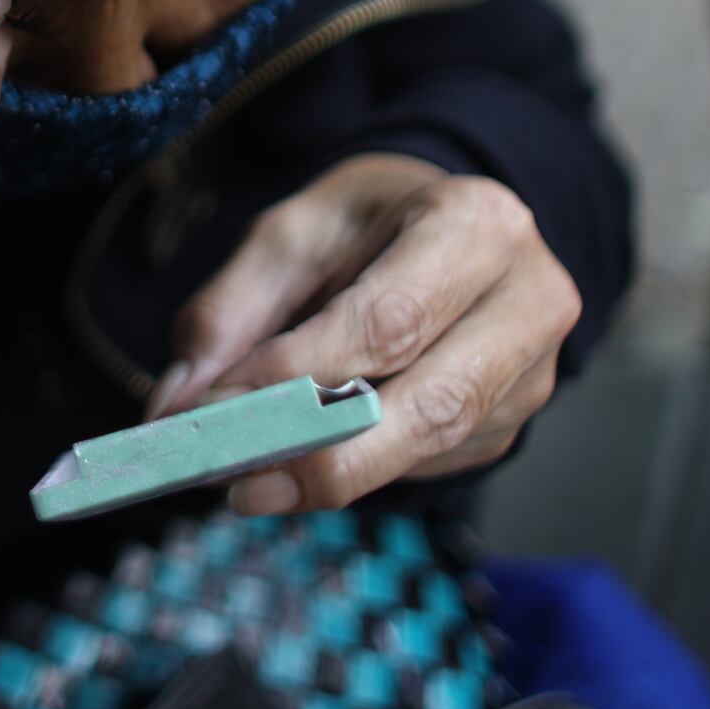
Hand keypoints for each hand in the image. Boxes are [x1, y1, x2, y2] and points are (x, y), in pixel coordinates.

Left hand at [150, 155, 579, 513]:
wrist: (449, 227)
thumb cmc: (371, 223)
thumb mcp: (293, 233)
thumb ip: (231, 310)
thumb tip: (177, 404)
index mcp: (479, 225)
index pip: (389, 318)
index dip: (301, 373)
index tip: (219, 407)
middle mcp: (529, 300)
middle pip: (432, 403)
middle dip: (328, 454)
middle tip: (241, 482)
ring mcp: (532, 371)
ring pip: (435, 445)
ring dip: (338, 473)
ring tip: (256, 485)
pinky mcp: (511, 422)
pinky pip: (434, 462)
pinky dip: (364, 470)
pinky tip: (309, 463)